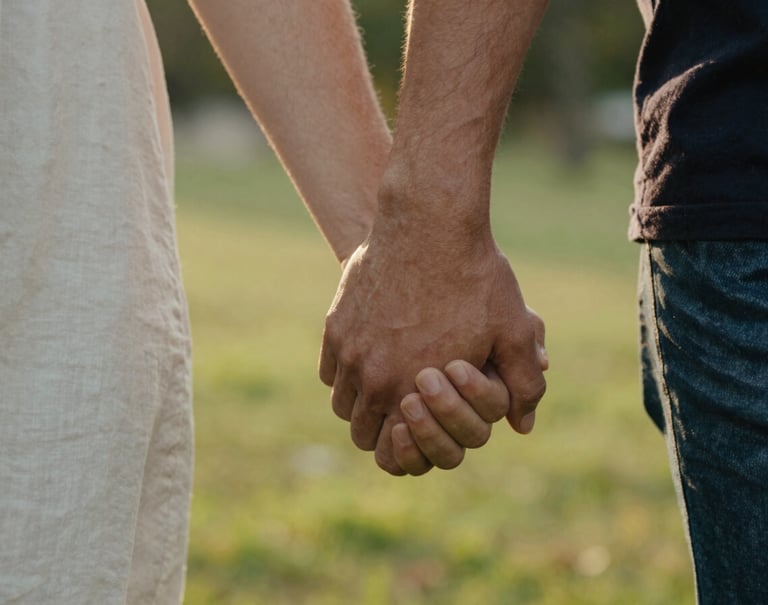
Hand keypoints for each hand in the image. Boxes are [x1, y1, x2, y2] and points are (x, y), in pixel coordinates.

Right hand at [319, 223, 546, 474]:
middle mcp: (372, 377)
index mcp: (413, 390)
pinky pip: (330, 371)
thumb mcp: (512, 331)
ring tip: (386, 386)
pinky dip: (345, 374)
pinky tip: (369, 356)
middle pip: (361, 433)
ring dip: (362, 403)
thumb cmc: (475, 277)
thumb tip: (523, 424)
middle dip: (382, 430)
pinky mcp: (335, 325)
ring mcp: (348, 351)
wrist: (429, 223)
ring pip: (342, 403)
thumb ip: (523, 385)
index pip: (392, 453)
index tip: (415, 434)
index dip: (404, 451)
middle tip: (402, 413)